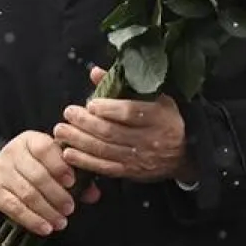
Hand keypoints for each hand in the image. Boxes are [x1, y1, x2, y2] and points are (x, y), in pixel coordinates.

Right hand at [0, 131, 101, 236]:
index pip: (44, 148)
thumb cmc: (30, 169)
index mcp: (30, 141)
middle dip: (57, 195)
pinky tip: (44, 228)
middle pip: (37, 175)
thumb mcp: (49, 166)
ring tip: (61, 222)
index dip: (59, 165)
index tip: (72, 182)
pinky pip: (13, 206)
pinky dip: (31, 219)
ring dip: (47, 211)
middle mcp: (12, 152)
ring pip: (27, 193)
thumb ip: (74, 177)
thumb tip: (93, 194)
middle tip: (70, 209)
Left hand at [53, 67, 195, 183]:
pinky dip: (85, 161)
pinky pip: (105, 168)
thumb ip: (124, 84)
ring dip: (79, 141)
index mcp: (158, 116)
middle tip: (68, 113)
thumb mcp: (155, 96)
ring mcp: (140, 158)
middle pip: (112, 132)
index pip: (130, 112)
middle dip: (86, 123)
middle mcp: (149, 139)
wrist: (185, 153)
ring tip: (61, 131)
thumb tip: (95, 72)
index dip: (107, 108)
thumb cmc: (165, 118)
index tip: (90, 104)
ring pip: (105, 150)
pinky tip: (68, 153)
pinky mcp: (132, 172)